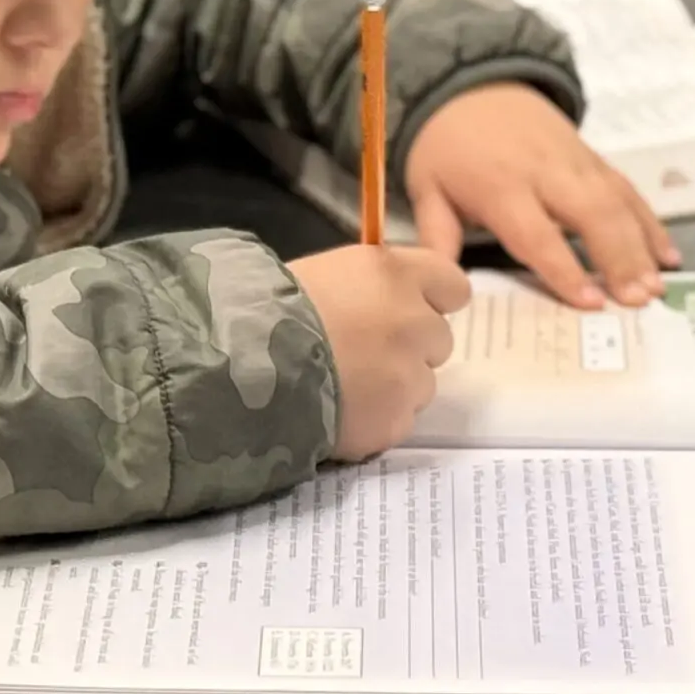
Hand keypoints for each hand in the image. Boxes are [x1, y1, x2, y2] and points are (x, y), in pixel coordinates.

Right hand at [287, 245, 469, 460]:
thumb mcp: (328, 272)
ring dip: (393, 385)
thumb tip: (391, 299)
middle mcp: (414, 322)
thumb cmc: (269, 307)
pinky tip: (337, 410)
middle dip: (410, 346)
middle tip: (363, 350)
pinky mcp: (393, 421)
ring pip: (421, 384)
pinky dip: (375, 419)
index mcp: (396, 274)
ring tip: (342, 384)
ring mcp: (408, 377)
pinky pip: (398, 421)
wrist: (240, 364)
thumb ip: (373, 284)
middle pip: (440, 338)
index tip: (411, 309)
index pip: (454, 286)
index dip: (432, 300)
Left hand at [403, 83, 676, 311]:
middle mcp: (546, 172)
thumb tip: (440, 289)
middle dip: (619, 257)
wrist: (471, 83)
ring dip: (642, 244)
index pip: (536, 233)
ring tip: (658, 286)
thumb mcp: (427, 189)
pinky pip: (628, 189)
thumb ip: (437, 238)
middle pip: (592, 213)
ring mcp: (576, 161)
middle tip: (639, 299)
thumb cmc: (446, 148)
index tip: (590, 302)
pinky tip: (667, 254)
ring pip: (618, 201)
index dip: (564, 268)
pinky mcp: (593, 156)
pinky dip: (651, 221)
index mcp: (501, 186)